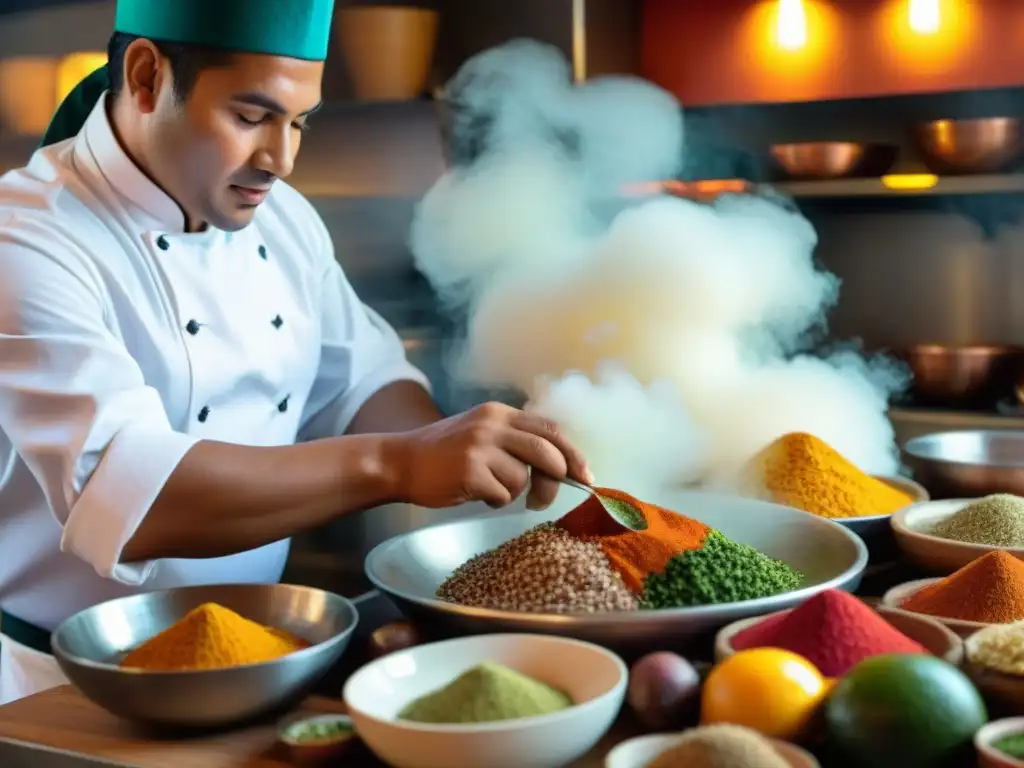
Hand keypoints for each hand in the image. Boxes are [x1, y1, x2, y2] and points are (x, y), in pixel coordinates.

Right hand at [389, 402, 591, 510]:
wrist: (400, 461)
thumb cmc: (444, 454)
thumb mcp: (481, 432)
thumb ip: (515, 440)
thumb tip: (562, 464)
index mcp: (499, 413)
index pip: (550, 430)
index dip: (572, 455)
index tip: (585, 476)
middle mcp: (492, 425)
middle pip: (547, 452)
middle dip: (557, 479)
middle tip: (546, 498)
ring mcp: (480, 446)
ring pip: (523, 478)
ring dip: (512, 491)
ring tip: (489, 488)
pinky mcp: (470, 470)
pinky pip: (502, 495)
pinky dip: (494, 500)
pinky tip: (475, 493)